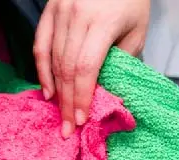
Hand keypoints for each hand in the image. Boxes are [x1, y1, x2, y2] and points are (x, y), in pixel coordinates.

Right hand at [34, 0, 150, 136]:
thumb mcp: (137, 29)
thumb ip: (122, 59)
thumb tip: (108, 92)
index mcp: (103, 22)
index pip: (86, 67)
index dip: (81, 96)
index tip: (81, 119)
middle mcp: (78, 15)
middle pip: (67, 67)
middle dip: (67, 101)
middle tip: (67, 127)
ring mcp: (60, 10)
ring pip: (52, 58)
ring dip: (56, 89)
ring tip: (59, 113)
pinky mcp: (50, 9)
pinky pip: (41, 42)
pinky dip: (41, 68)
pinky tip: (48, 89)